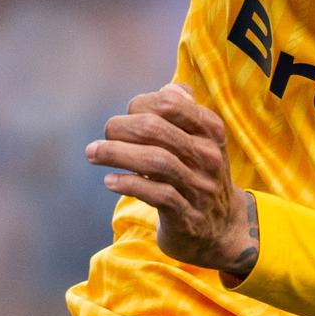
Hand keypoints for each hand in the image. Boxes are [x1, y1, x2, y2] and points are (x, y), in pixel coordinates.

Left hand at [88, 85, 256, 281]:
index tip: (125, 119)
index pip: (168, 103)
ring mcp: (199, 186)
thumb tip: (167, 88)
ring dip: (116, 154)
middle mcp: (208, 155)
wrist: (222, 227)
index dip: (139, 106)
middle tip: (102, 139)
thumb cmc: (198, 175)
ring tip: (93, 153)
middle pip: (156, 129)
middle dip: (120, 129)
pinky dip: (128, 184)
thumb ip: (183, 112)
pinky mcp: (187, 215)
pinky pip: (156, 194)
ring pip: (155, 160)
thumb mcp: (199, 141)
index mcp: (210, 130)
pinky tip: (110, 181)